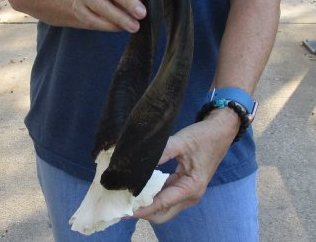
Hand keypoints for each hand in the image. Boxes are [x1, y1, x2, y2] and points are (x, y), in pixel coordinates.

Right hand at [73, 0, 145, 32]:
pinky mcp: (78, 9)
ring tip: (134, 26)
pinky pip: (93, 19)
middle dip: (126, 0)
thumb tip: (143, 2)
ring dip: (119, 17)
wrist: (89, 2)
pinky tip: (120, 28)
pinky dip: (108, 25)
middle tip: (141, 13)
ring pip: (100, 5)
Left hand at [133, 108, 239, 223]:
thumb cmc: (203, 137)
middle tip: (122, 203)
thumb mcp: (181, 142)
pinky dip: (153, 195)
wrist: (221, 130)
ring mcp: (188, 191)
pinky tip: (140, 187)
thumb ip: (160, 153)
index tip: (123, 210)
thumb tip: (136, 161)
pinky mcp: (185, 185)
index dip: (141, 208)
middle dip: (143, 212)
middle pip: (162, 213)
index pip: (161, 204)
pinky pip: (167, 196)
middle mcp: (190, 195)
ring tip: (127, 196)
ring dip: (147, 204)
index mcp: (191, 188)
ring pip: (164, 206)